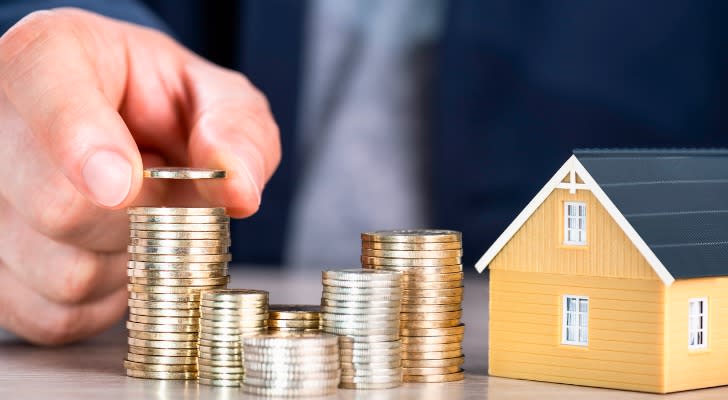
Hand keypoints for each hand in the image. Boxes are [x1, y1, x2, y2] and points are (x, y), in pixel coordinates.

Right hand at [0, 8, 279, 343]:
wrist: (127, 134)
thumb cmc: (162, 107)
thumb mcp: (216, 97)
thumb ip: (237, 130)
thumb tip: (238, 189)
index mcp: (52, 58)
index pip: (49, 98)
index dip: (85, 148)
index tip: (121, 186)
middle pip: (58, 207)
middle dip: (139, 218)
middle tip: (159, 194)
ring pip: (60, 273)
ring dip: (126, 263)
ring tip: (133, 221)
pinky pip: (54, 315)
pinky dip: (102, 301)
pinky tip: (110, 254)